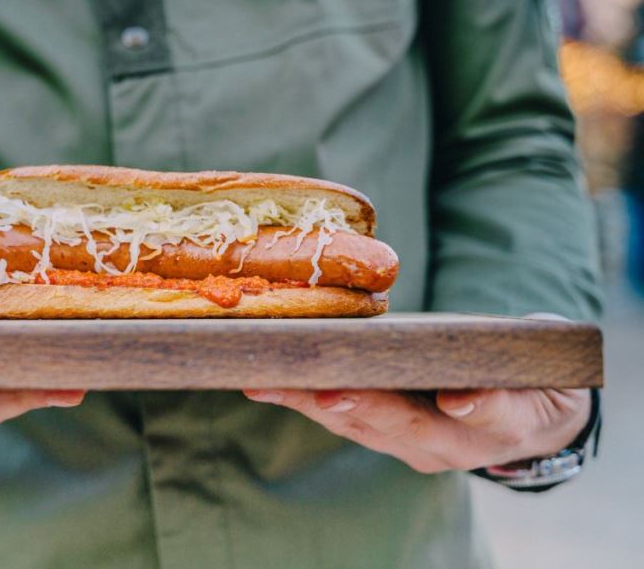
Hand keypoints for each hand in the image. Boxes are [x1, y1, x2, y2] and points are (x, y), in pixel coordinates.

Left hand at [242, 387, 590, 472]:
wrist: (529, 420)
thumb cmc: (534, 379)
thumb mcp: (545, 368)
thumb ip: (524, 364)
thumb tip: (492, 365)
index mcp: (507, 424)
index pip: (493, 416)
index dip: (476, 407)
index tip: (457, 400)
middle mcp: (455, 447)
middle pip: (408, 426)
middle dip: (364, 406)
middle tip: (327, 392)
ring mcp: (415, 447)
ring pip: (361, 425)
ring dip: (312, 403)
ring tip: (270, 383)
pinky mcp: (388, 438)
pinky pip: (343, 421)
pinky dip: (304, 401)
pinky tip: (266, 385)